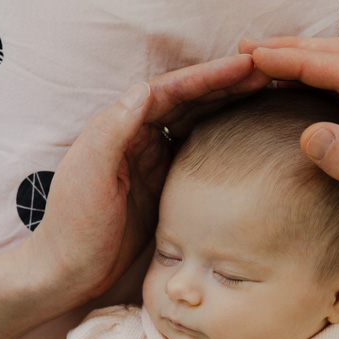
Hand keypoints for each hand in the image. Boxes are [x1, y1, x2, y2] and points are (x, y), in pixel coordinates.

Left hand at [28, 54, 271, 302]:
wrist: (69, 273)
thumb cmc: (74, 227)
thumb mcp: (88, 177)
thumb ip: (111, 131)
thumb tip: (144, 89)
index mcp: (119, 128)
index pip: (170, 92)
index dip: (208, 77)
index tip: (245, 65)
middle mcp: (137, 139)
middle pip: (189, 101)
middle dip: (227, 85)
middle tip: (268, 72)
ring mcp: (153, 162)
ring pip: (198, 123)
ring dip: (230, 106)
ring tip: (267, 94)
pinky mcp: (164, 187)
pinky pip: (199, 154)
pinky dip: (224, 139)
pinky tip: (249, 135)